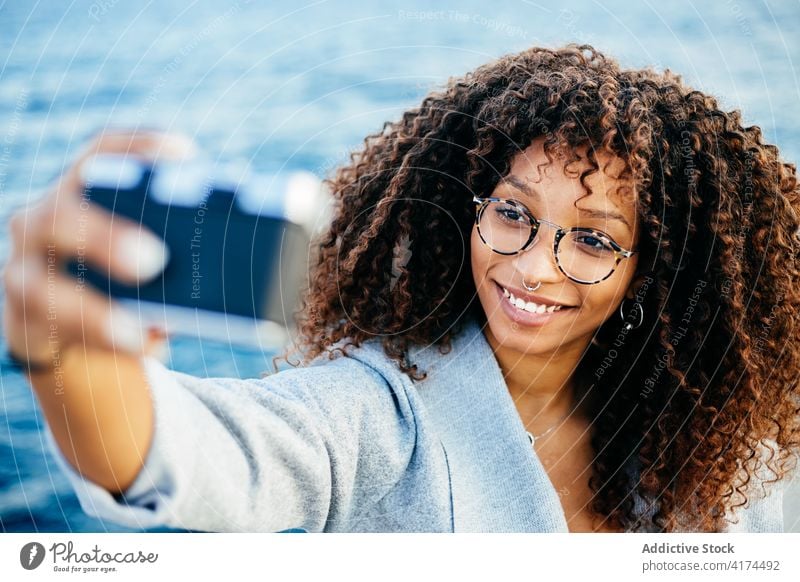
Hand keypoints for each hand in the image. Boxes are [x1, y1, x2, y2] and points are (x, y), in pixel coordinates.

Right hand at [2, 129, 194, 371]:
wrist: (67, 325)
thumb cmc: (123, 275)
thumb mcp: (146, 249)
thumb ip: (176, 242)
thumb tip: (233, 258)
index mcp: (79, 190)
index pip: (101, 153)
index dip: (138, 148)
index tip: (184, 154)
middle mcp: (41, 221)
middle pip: (62, 218)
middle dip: (106, 239)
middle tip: (154, 262)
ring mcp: (24, 270)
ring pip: (42, 288)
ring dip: (95, 312)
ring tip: (140, 331)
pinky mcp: (22, 319)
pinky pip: (54, 331)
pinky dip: (99, 341)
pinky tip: (142, 345)